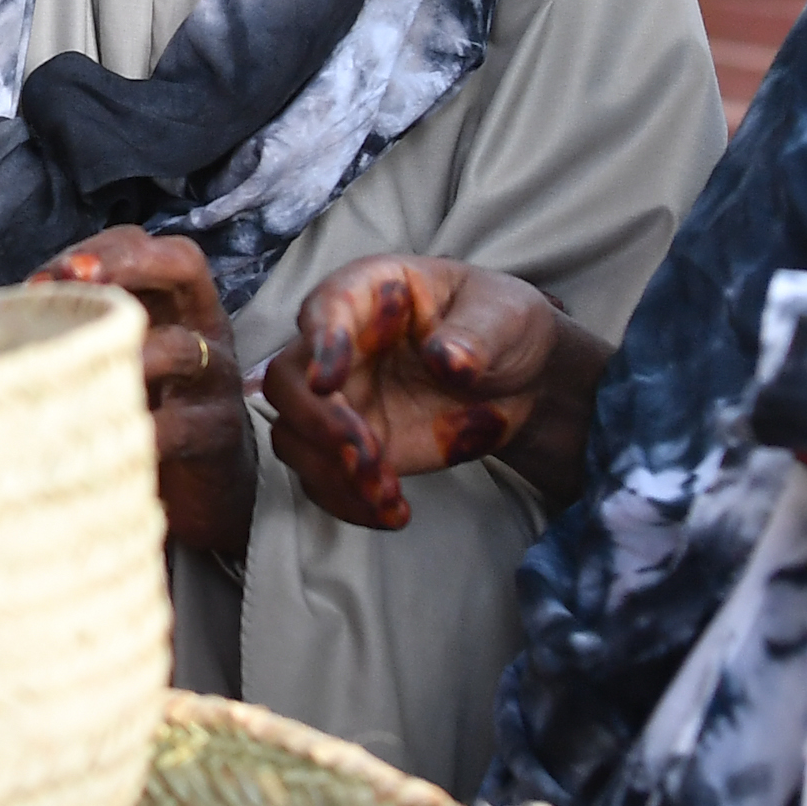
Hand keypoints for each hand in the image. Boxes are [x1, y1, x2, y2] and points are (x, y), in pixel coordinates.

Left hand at [32, 228, 252, 555]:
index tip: (45, 277)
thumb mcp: (121, 356)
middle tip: (76, 278)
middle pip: (183, 264)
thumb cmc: (148, 410)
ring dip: (126, 351)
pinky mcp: (218, 434)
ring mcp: (216, 378)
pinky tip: (96, 436)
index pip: (145, 244)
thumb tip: (9, 312)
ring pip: (181, 346)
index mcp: (174, 300)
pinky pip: (180, 426)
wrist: (207, 491)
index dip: (99, 249)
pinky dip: (137, 429)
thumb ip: (83, 328)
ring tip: (77, 366)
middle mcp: (203, 326)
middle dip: (127, 262)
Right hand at [263, 256, 605, 527]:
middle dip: (320, 424)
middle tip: (368, 456)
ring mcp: (341, 398)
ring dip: (331, 473)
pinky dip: (348, 502)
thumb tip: (445, 358)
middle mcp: (340, 344)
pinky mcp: (350, 446)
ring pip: (294, 436)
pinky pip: (323, 477)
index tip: (328, 381)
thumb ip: (476, 334)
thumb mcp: (506, 315)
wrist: (518, 379)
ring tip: (387, 496)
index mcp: (371, 291)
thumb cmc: (503, 323)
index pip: (326, 308)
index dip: (320, 343)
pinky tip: (392, 514)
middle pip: (288, 380)